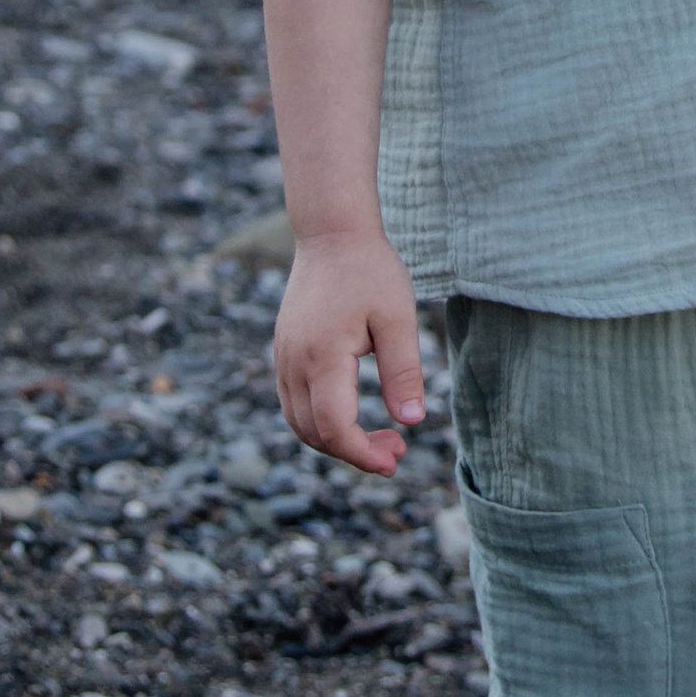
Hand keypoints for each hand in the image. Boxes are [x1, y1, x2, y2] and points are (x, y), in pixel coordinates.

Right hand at [272, 223, 427, 475]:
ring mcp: (283, 359)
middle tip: (397, 450)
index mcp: (322, 357)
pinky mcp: (284, 353)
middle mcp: (294, 363)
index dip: (363, 454)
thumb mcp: (398, 319)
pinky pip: (294, 404)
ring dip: (336, 441)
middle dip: (355, 452)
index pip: (335, 428)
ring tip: (381, 438)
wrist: (332, 234)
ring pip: (300, 423)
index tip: (395, 461)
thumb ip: (403, 372)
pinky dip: (321, 422)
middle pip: (314, 433)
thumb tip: (412, 421)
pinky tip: (353, 416)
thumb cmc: (370, 272)